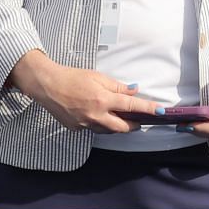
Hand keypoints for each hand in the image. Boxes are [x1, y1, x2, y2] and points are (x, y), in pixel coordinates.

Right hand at [10, 50, 166, 133]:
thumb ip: (118, 87)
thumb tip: (134, 91)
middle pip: (122, 127)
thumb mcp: (99, 77)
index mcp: (102, 100)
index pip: (132, 107)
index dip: (148, 109)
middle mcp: (95, 115)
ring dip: (118, 126)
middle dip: (134, 125)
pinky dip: (101, 124)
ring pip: (108, 130)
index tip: (160, 111)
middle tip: (140, 120)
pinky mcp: (76, 128)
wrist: (47, 85)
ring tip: (122, 118)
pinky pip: (94, 129)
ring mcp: (85, 124)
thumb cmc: (73, 77)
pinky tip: (101, 116)